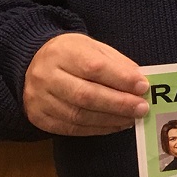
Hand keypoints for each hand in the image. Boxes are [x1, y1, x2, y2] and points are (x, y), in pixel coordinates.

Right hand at [22, 33, 148, 136]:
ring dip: (110, 120)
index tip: (143, 87)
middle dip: (118, 104)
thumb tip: (139, 82)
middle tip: (141, 109)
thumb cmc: (72, 55)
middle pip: (85, 95)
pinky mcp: (39, 118)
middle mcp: (45, 76)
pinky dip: (97, 129)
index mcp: (62, 52)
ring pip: (78, 115)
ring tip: (131, 118)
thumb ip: (117, 63)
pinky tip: (115, 125)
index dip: (121, 79)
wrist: (34, 63)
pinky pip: (71, 128)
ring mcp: (39, 99)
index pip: (94, 67)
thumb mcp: (94, 48)